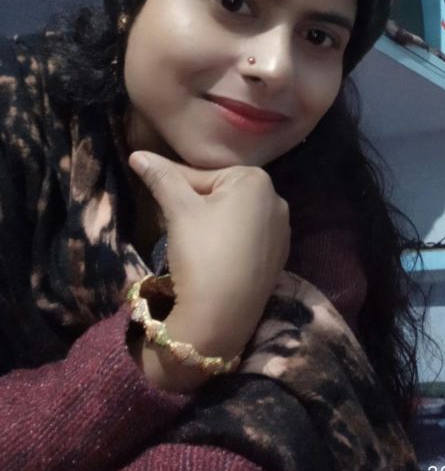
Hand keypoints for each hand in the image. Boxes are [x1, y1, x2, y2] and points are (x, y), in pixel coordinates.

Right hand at [127, 151, 289, 390]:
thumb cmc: (201, 252)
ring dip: (210, 221)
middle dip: (194, 203)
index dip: (173, 183)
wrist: (221, 316)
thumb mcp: (179, 210)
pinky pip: (246, 239)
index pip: (203, 174)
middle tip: (170, 220)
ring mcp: (281, 231)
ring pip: (233, 217)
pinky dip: (227, 241)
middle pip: (221, 194)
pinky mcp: (277, 258)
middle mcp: (277, 200)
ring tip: (187, 241)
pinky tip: (210, 257)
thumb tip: (138, 155)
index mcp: (256, 180)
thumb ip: (161, 177)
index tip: (151, 186)